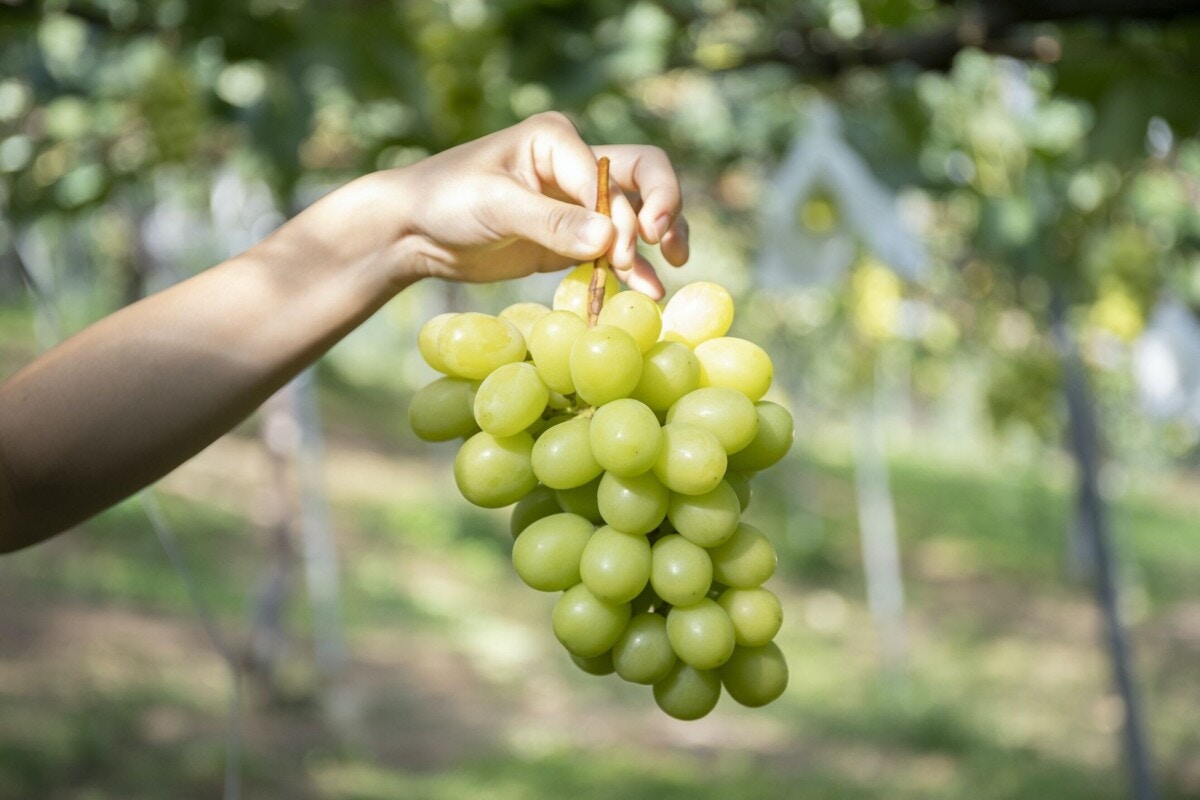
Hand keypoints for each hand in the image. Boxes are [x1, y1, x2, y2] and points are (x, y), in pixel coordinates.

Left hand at [369, 111, 689, 297]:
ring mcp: (577, 202)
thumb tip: (610, 238)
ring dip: (658, 239)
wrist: (415, 231)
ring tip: (667, 274)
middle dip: (659, 213)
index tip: (617, 254)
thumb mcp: (495, 207)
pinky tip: (647, 289)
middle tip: (665, 250)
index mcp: (557, 139)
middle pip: (643, 178)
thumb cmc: (446, 201)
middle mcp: (576, 164)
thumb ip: (551, 222)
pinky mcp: (571, 237)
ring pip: (638, 212)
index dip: (624, 214)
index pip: (610, 174)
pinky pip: (613, 248)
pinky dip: (631, 267)